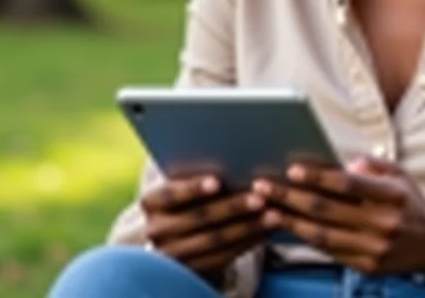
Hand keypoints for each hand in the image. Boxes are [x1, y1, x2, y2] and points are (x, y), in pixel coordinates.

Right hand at [141, 175, 271, 285]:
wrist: (178, 231)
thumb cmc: (190, 193)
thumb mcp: (185, 181)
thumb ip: (201, 169)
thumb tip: (240, 155)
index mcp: (152, 202)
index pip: (171, 193)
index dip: (193, 188)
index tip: (217, 181)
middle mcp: (156, 230)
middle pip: (199, 217)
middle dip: (233, 206)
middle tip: (261, 197)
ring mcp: (172, 254)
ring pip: (215, 240)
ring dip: (248, 226)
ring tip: (273, 214)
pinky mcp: (192, 270)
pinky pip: (224, 257)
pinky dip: (248, 242)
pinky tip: (267, 230)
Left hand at [251, 157, 424, 274]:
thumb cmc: (410, 201)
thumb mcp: (399, 173)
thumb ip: (372, 164)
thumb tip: (343, 166)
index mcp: (392, 195)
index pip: (348, 184)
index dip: (318, 177)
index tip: (292, 169)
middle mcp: (384, 223)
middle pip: (328, 209)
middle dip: (291, 197)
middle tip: (264, 187)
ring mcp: (375, 248)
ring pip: (323, 234)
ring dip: (290, 222)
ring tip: (266, 210)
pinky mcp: (367, 266)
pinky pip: (329, 251)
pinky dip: (305, 239)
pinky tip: (287, 228)